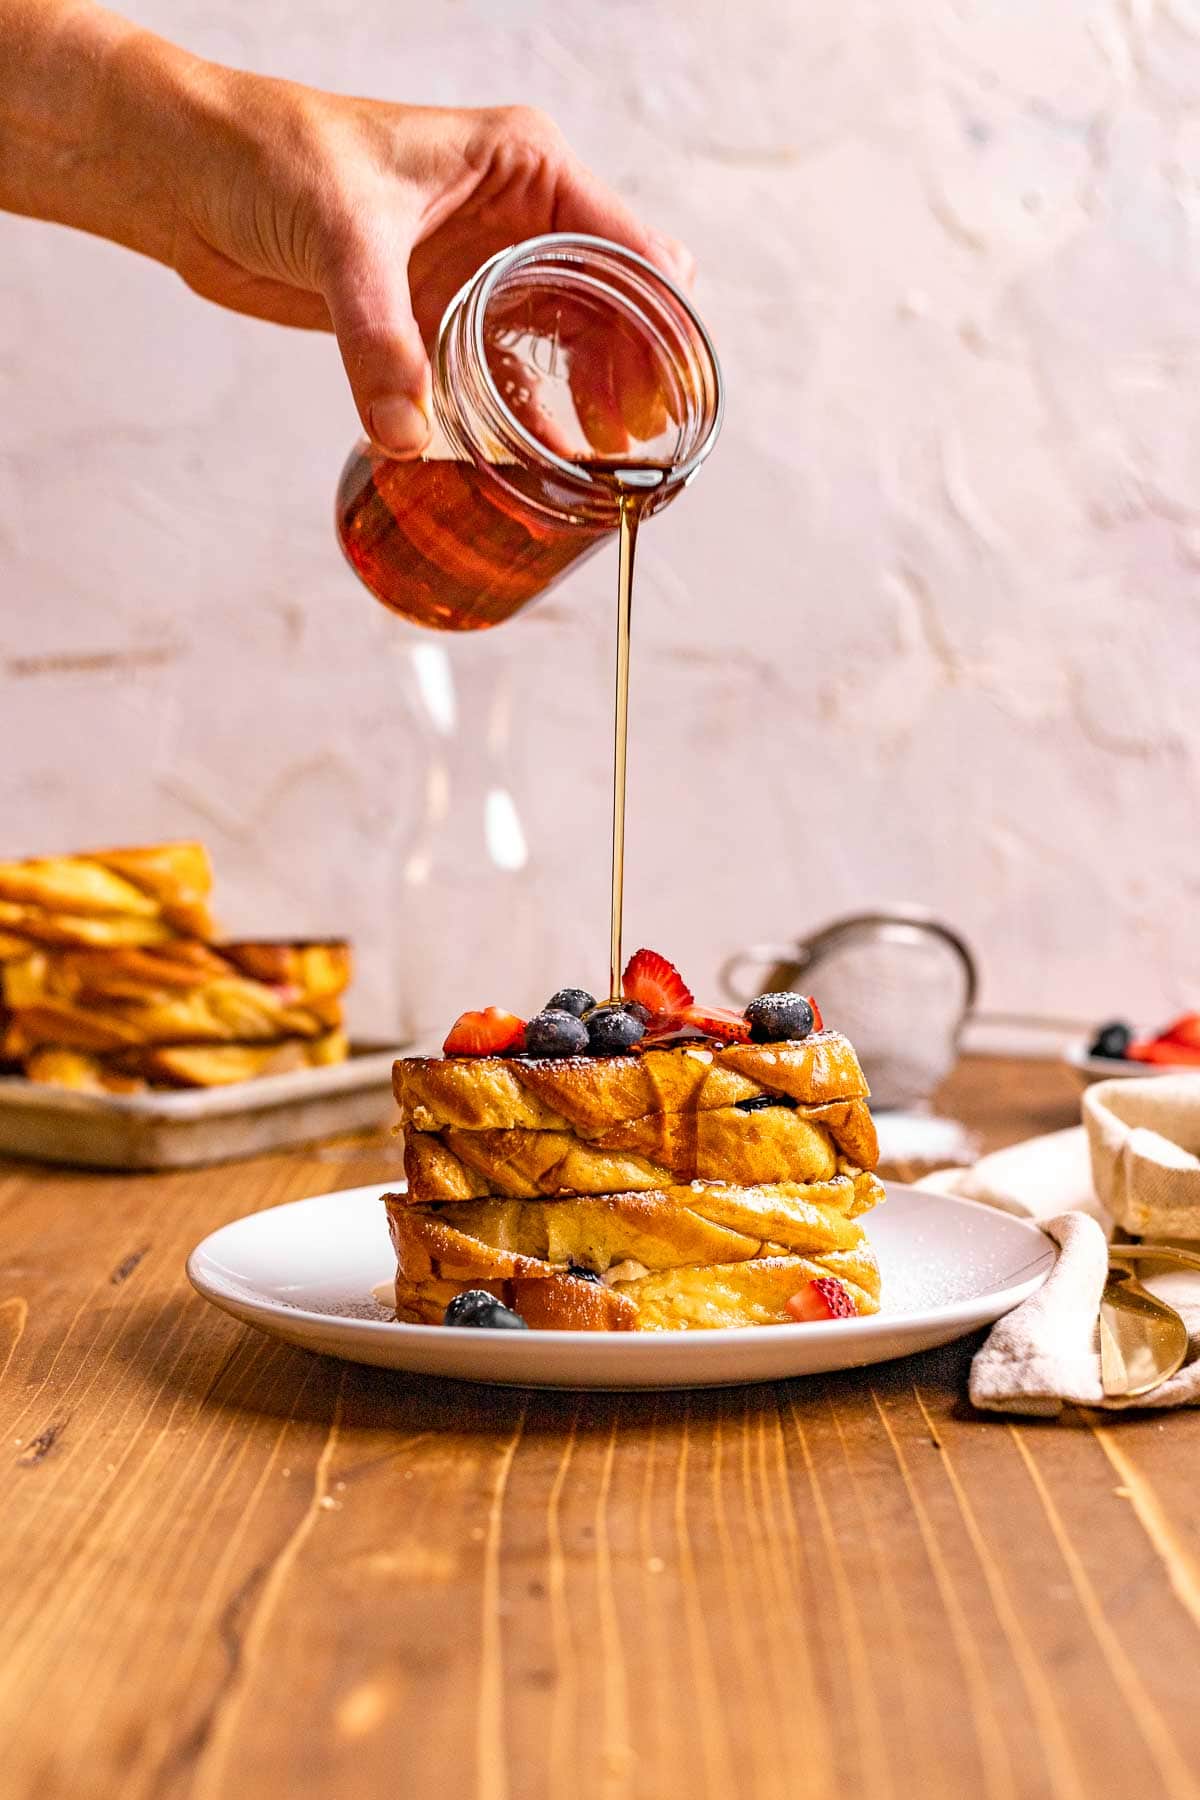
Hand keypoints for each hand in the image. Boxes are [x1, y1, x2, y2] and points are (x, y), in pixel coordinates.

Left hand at [164, 72, 693, 455]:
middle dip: (629, 373)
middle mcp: (517, 216)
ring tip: (596, 462)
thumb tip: (406, 436)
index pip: (626, 246)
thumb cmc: (268, 156)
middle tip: (629, 445)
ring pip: (567, 342)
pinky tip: (537, 460)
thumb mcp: (340, 236)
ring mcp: (482, 268)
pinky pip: (505, 372)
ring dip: (585, 401)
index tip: (661, 395)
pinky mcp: (440, 314)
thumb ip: (378, 337)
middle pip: (612, 304)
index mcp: (522, 166)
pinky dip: (524, 415)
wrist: (190, 175)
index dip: (657, 324)